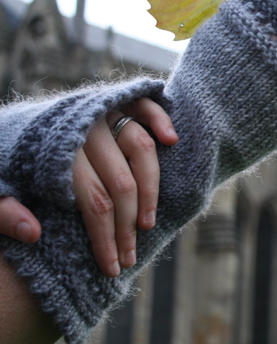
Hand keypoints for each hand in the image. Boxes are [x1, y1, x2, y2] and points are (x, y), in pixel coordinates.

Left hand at [0, 98, 177, 278]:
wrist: (16, 122)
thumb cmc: (11, 160)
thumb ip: (4, 210)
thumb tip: (32, 233)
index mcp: (58, 151)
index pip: (94, 202)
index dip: (105, 238)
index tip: (111, 267)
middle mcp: (86, 129)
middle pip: (121, 183)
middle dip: (128, 226)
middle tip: (129, 257)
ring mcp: (104, 111)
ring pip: (141, 149)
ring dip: (151, 189)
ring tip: (148, 223)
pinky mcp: (115, 99)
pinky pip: (144, 107)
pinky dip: (159, 119)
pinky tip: (171, 140)